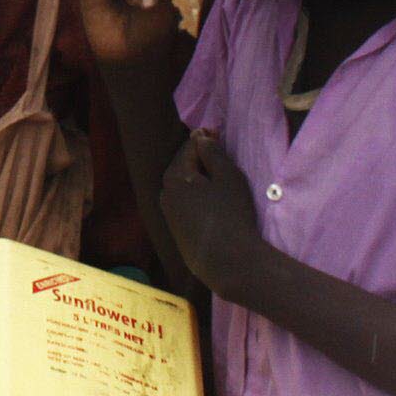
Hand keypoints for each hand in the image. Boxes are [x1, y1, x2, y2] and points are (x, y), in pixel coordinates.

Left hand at [160, 131, 277, 305]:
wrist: (226, 262)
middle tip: (217, 148)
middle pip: (182, 166)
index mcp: (174, 177)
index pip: (189, 147)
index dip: (204, 138)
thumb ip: (213, 154)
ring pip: (181, 185)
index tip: (218, 133)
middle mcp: (165, 193)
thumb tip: (200, 137)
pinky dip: (194, 194)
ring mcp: (168, 213)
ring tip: (215, 174)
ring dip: (195, 176)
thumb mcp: (228, 177)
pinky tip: (208, 198)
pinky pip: (183, 201)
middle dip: (198, 156)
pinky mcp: (175, 229)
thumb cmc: (231, 215)